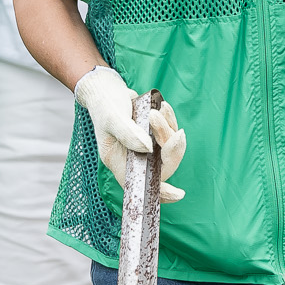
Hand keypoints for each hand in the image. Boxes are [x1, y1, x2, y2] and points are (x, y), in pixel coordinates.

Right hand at [73, 66, 186, 201]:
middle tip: (172, 129)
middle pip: (161, 167)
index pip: (141, 184)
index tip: (178, 194)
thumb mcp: (113, 118)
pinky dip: (170, 121)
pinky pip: (170, 135)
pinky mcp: (152, 136)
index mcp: (118, 161)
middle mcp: (133, 158)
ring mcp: (144, 148)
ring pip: (168, 150)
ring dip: (168, 129)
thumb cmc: (105, 105)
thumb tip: (149, 149)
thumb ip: (129, 134)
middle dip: (170, 149)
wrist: (106, 90)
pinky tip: (162, 107)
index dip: (160, 192)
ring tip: (156, 111)